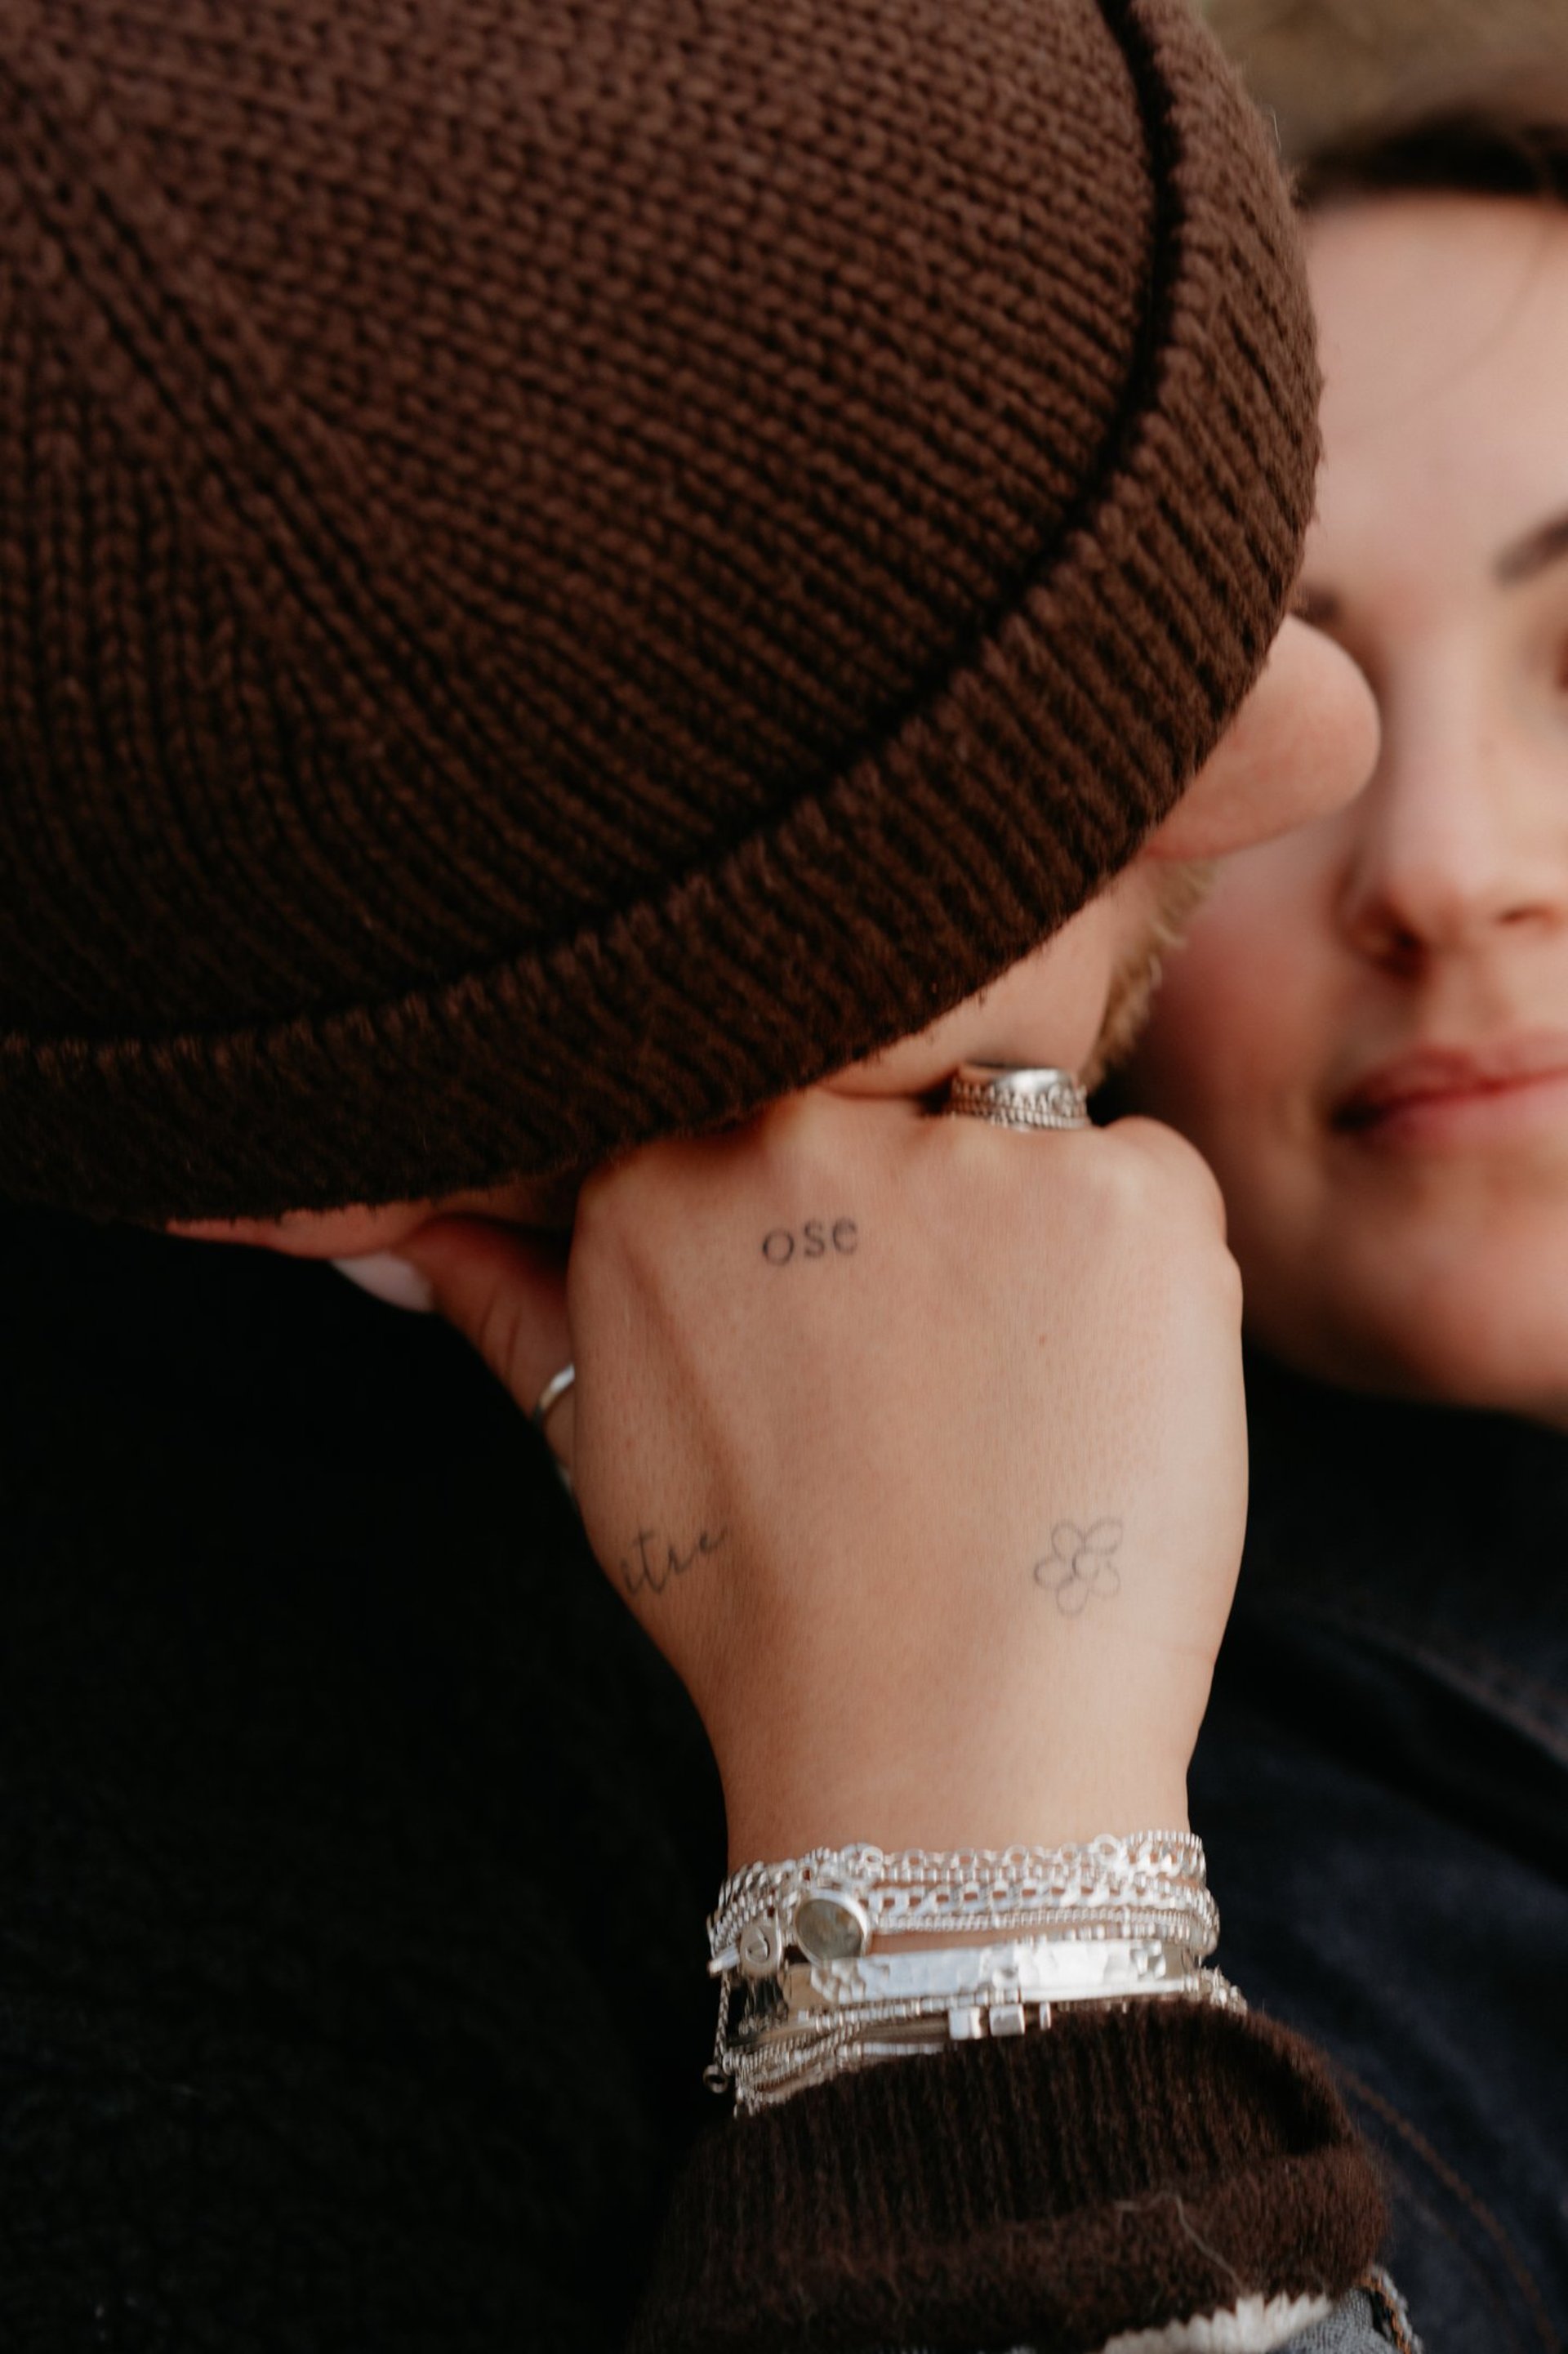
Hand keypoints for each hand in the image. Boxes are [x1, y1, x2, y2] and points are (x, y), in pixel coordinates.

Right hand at [401, 1093, 1244, 1866]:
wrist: (941, 1744)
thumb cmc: (765, 1609)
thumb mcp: (598, 1441)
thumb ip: (504, 1296)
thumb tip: (382, 1233)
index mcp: (656, 1171)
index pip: (765, 1094)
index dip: (825, 1203)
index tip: (849, 1304)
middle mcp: (800, 1130)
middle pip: (893, 1096)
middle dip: (925, 1213)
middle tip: (937, 1373)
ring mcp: (971, 1156)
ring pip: (1025, 1138)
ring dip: (1034, 1243)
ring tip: (1013, 1401)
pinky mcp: (1126, 1193)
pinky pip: (1144, 1181)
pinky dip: (1139, 1280)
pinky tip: (1095, 1399)